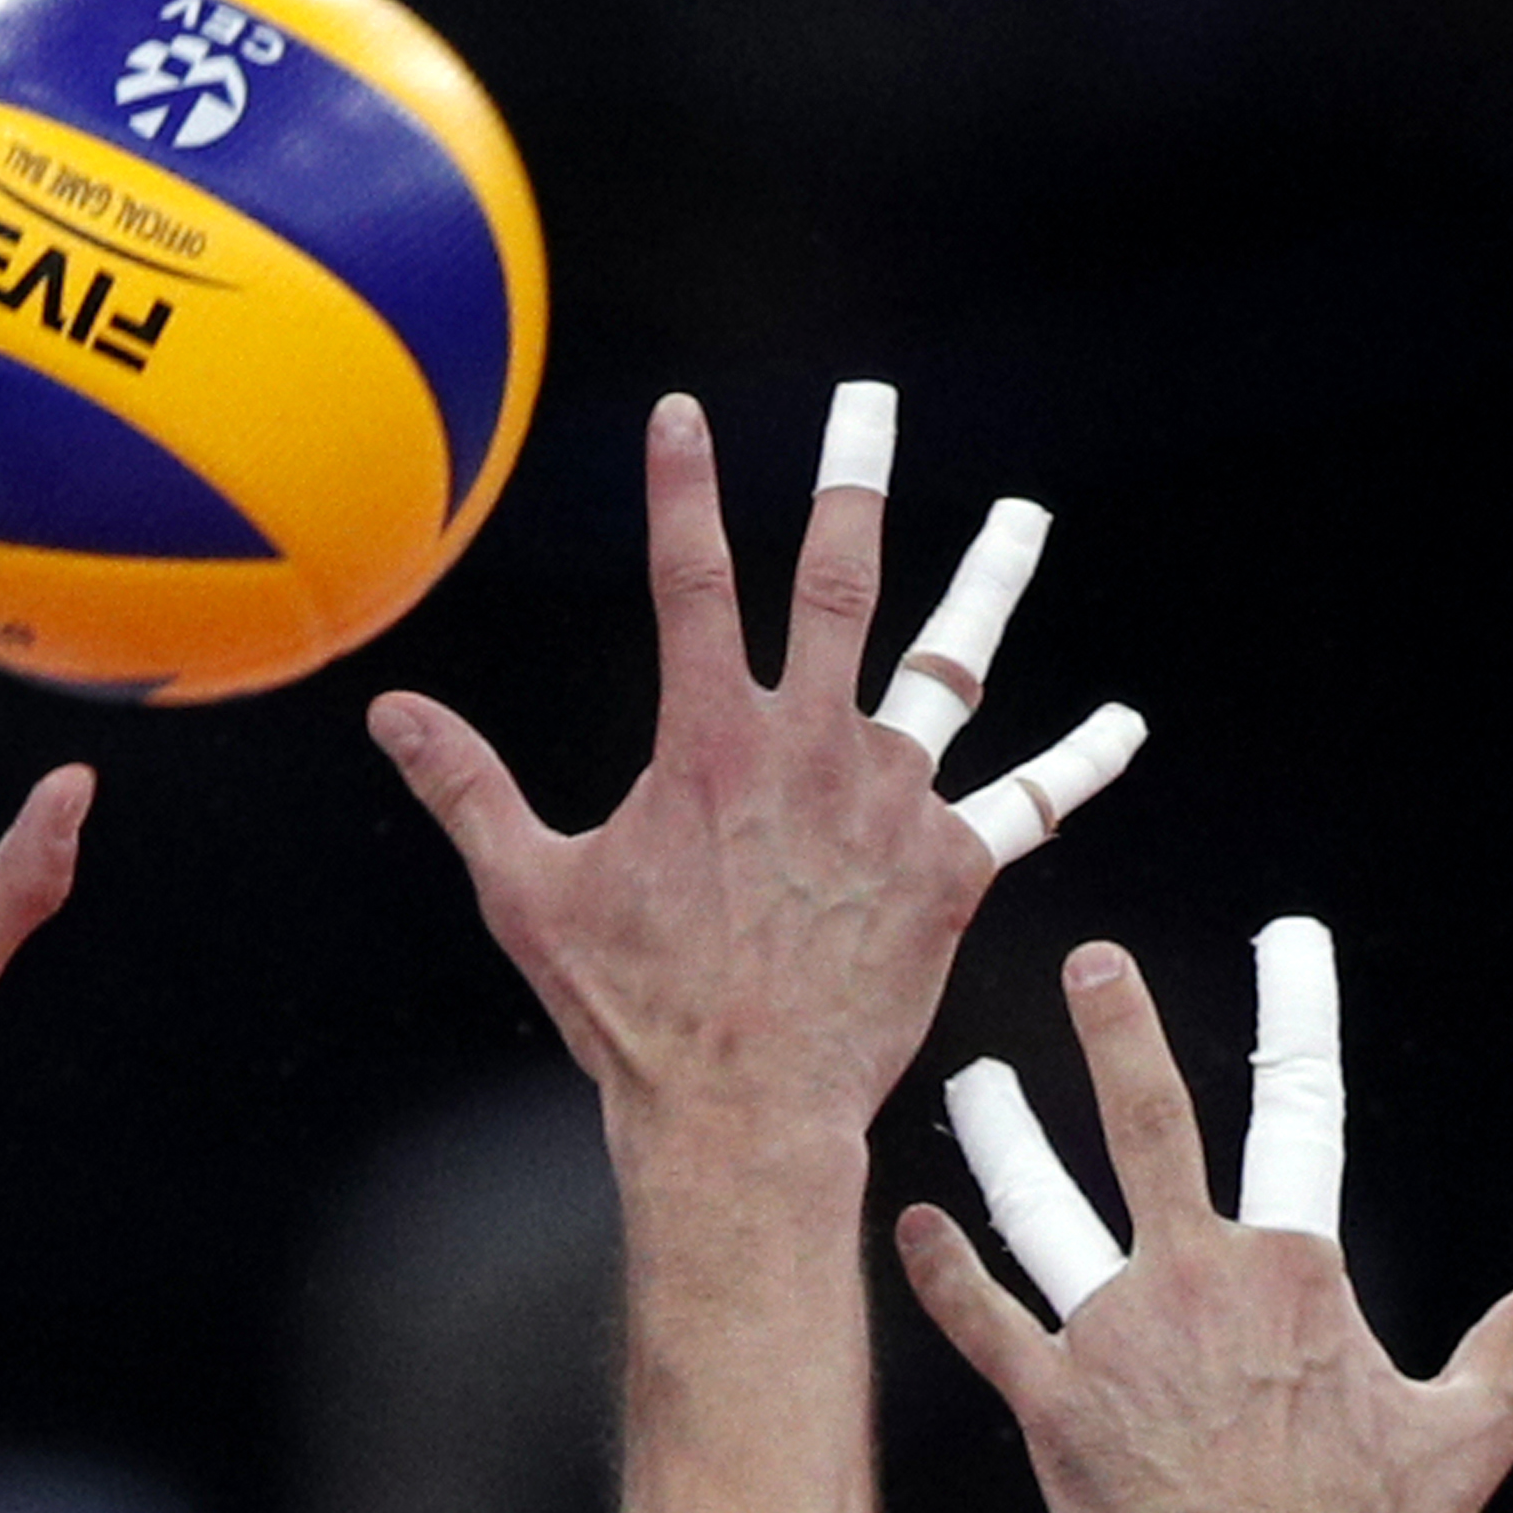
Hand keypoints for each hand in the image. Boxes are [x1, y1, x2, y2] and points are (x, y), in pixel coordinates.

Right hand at [369, 389, 1135, 1142]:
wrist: (742, 1110)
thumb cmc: (630, 1009)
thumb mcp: (528, 890)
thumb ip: (466, 788)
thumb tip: (388, 710)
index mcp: (708, 741)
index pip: (691, 581)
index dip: (683, 491)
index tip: (685, 414)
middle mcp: (810, 746)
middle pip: (837, 583)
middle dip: (851, 483)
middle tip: (870, 402)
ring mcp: (891, 802)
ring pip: (952, 667)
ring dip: (988, 585)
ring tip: (1022, 520)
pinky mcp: (949, 870)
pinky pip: (1027, 803)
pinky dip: (1078, 763)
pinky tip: (1124, 725)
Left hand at [897, 929, 1512, 1512]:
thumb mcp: (1468, 1436)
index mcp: (1290, 1272)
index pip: (1304, 1113)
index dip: (1299, 1015)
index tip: (1290, 940)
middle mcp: (1191, 1279)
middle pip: (1147, 1125)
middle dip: (1118, 1032)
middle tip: (1092, 962)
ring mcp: (1109, 1337)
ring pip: (1038, 1207)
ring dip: (1002, 1136)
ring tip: (972, 1079)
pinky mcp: (1048, 1403)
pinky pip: (982, 1322)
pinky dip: (943, 1272)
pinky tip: (910, 1223)